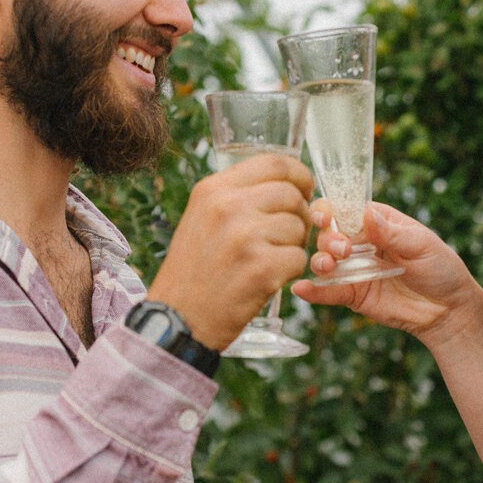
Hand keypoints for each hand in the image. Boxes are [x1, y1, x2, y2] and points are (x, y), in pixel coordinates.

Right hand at [148, 154, 313, 351]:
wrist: (178, 320)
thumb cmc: (193, 272)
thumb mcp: (202, 219)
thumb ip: (238, 199)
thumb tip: (290, 188)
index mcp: (214, 190)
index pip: (275, 162)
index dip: (299, 174)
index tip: (304, 189)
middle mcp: (228, 206)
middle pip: (292, 195)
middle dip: (300, 215)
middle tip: (286, 236)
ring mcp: (246, 236)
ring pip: (299, 227)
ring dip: (293, 246)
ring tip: (267, 260)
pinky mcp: (262, 267)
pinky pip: (298, 258)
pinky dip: (290, 271)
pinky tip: (267, 278)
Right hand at [290, 201, 482, 344]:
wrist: (449, 310)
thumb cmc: (441, 269)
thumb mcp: (422, 245)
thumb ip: (392, 233)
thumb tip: (367, 214)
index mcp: (378, 222)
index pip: (347, 208)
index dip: (332, 209)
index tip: (327, 216)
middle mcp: (361, 243)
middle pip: (329, 233)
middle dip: (327, 238)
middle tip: (342, 249)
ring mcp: (355, 268)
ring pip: (324, 260)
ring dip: (319, 260)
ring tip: (328, 266)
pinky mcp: (353, 294)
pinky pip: (329, 291)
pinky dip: (313, 290)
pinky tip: (301, 289)